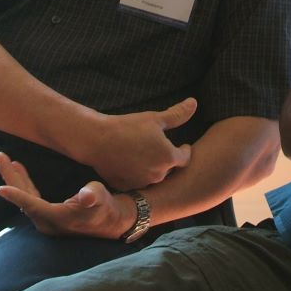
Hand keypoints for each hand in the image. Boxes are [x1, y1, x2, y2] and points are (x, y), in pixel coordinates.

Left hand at [0, 151, 135, 238]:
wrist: (112, 222)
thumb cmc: (106, 208)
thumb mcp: (101, 199)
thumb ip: (92, 196)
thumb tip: (87, 196)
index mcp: (56, 218)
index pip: (32, 204)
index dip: (17, 196)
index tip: (0, 189)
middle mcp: (46, 221)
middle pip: (22, 197)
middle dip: (10, 176)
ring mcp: (46, 218)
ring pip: (24, 196)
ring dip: (14, 178)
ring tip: (5, 160)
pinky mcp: (48, 214)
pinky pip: (30, 197)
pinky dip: (23, 184)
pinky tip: (20, 173)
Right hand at [81, 98, 196, 191]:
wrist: (97, 140)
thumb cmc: (128, 127)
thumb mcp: (155, 118)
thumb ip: (177, 114)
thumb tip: (194, 102)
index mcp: (169, 158)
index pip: (185, 158)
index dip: (185, 151)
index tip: (183, 146)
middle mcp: (158, 175)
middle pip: (169, 168)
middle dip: (167, 159)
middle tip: (160, 148)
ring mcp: (141, 183)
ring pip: (153, 176)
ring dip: (152, 168)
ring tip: (145, 155)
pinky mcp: (126, 187)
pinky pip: (136, 182)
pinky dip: (136, 174)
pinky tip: (130, 163)